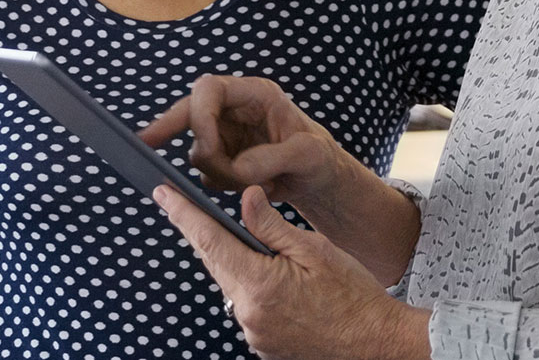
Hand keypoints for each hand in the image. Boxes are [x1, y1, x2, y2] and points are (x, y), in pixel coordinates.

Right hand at [140, 75, 347, 208]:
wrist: (317, 178)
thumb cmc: (319, 157)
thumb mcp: (309, 155)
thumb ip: (274, 158)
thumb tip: (237, 167)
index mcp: (256, 95)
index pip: (210, 90)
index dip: (197, 114)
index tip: (205, 149)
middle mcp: (234, 109)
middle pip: (188, 111)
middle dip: (171, 129)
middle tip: (149, 145)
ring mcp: (224, 134)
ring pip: (198, 151)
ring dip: (220, 173)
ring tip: (258, 182)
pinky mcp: (221, 159)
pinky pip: (205, 174)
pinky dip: (224, 185)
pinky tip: (251, 187)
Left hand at [153, 185, 430, 359]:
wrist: (376, 343)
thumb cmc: (354, 295)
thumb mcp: (314, 249)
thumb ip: (271, 225)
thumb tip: (245, 198)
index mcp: (258, 283)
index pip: (209, 240)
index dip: (182, 214)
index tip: (162, 194)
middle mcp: (247, 313)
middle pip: (218, 263)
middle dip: (213, 237)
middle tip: (207, 212)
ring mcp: (253, 333)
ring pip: (233, 286)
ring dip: (243, 267)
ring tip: (277, 260)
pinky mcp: (262, 344)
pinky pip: (248, 308)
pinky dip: (257, 291)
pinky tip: (284, 288)